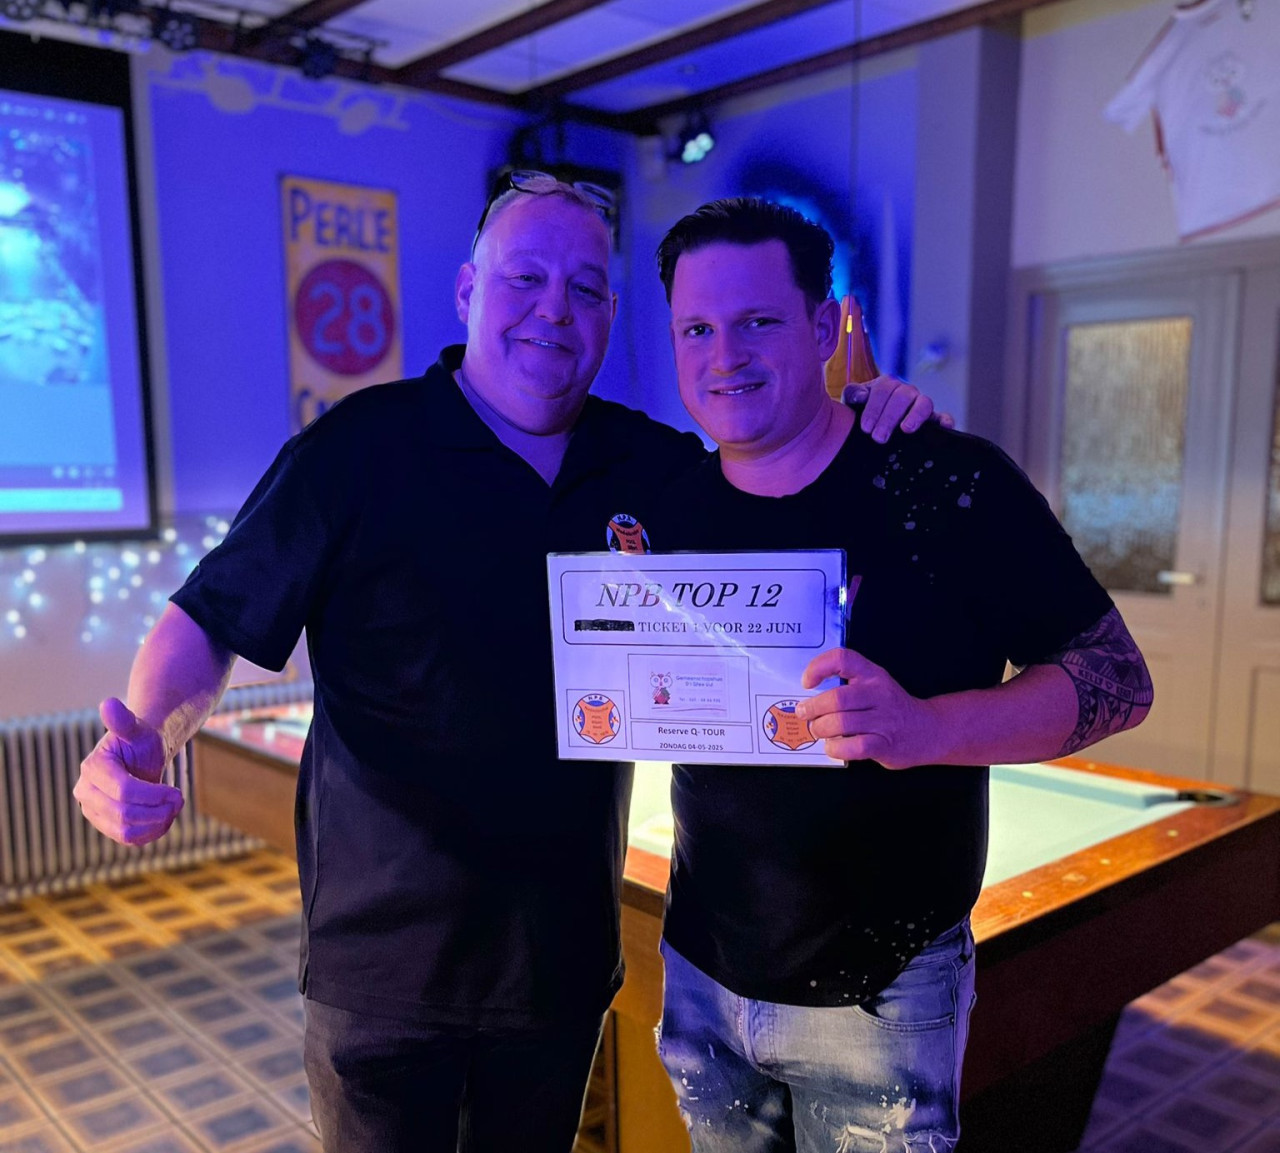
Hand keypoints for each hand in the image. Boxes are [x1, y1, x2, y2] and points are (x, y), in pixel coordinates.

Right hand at [73, 698, 182, 845]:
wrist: (141, 755)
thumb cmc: (141, 740)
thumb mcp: (137, 729)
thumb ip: (123, 721)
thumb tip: (108, 704)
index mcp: (93, 769)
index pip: (124, 791)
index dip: (155, 795)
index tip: (178, 792)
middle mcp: (85, 792)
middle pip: (124, 814)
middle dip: (158, 810)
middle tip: (180, 800)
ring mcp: (92, 811)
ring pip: (125, 832)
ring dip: (156, 824)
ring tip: (174, 809)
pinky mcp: (104, 824)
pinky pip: (128, 839)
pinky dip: (151, 833)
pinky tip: (165, 818)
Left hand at [796, 648, 941, 768]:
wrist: (928, 730)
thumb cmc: (891, 709)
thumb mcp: (874, 686)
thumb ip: (847, 686)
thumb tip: (808, 698)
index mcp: (872, 674)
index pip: (842, 658)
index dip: (818, 667)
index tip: (807, 682)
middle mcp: (879, 693)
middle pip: (837, 698)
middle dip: (813, 708)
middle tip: (806, 714)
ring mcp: (883, 719)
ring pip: (841, 723)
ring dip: (821, 729)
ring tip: (819, 731)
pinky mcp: (885, 744)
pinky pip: (853, 747)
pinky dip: (836, 748)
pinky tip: (833, 746)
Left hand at [844, 376, 954, 442]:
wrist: (872, 426)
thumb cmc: (861, 412)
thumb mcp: (852, 402)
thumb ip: (853, 394)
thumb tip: (863, 395)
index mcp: (887, 385)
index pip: (883, 390)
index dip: (874, 408)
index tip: (866, 427)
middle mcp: (906, 392)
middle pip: (902, 397)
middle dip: (889, 417)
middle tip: (878, 437)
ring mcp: (920, 405)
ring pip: (924, 403)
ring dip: (915, 416)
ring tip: (906, 429)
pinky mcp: (933, 419)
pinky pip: (943, 416)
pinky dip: (945, 420)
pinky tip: (944, 427)